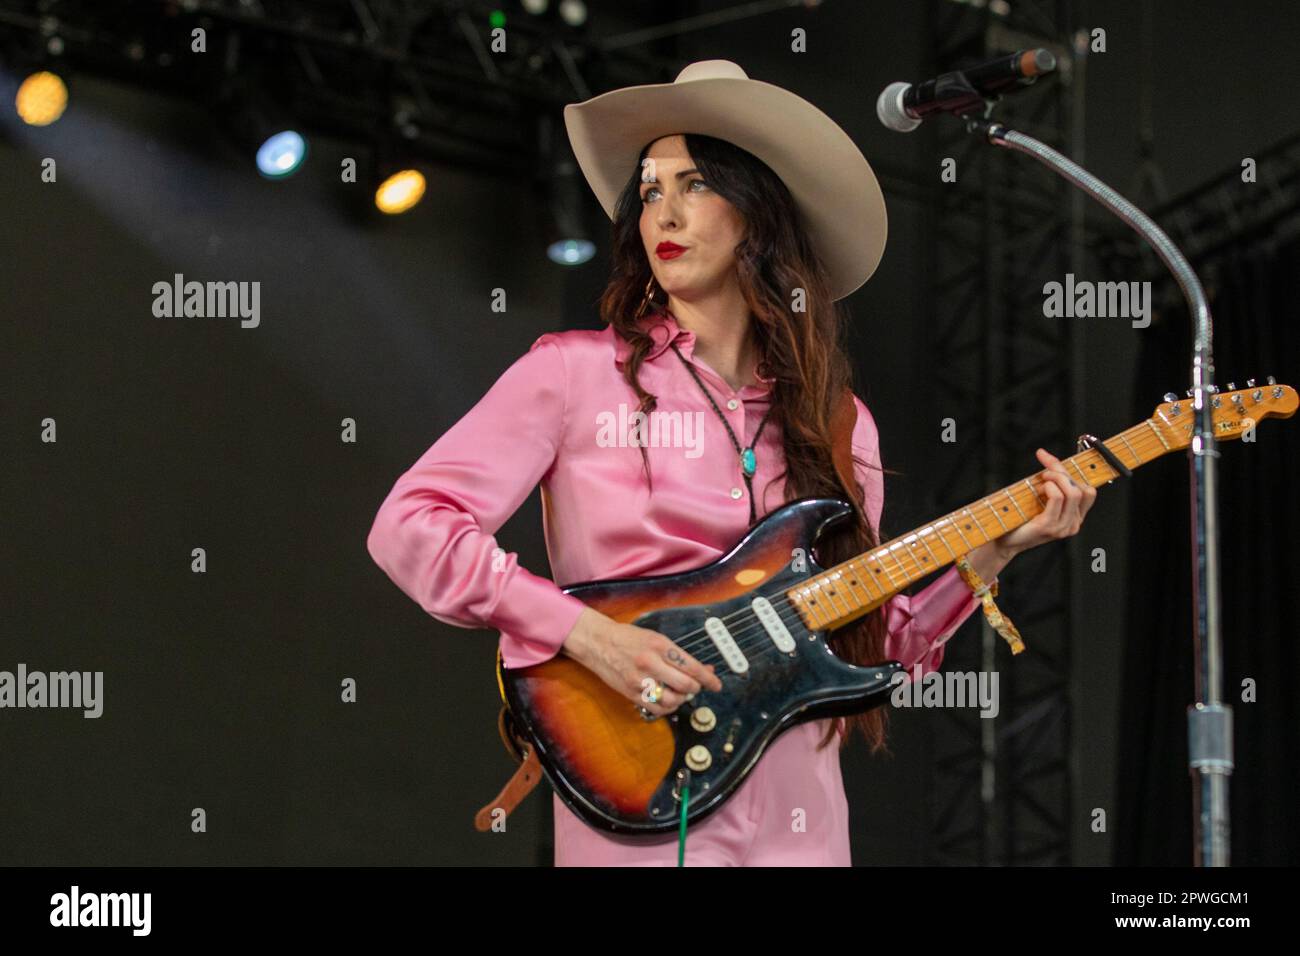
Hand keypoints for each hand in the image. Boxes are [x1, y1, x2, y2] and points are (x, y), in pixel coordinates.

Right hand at [561, 607, 722, 716]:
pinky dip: (667, 708)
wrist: (598, 642)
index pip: (691, 667)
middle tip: (696, 687)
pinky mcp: (631, 693)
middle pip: (685, 686)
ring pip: (672, 701)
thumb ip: (676, 655)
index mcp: (660, 646)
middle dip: (695, 688)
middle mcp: (650, 663)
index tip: (716, 684)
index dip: (708, 679)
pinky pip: (656, 708)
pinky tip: (668, 700)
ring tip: (680, 693)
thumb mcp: (655, 638)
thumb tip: (701, 669)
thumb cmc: (628, 638)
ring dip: (681, 700)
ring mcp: (639, 680)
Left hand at [995, 447, 1097, 558]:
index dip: (1072, 472)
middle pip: (1081, 489)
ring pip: (1073, 492)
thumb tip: (1046, 456)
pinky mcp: (1049, 526)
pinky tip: (1040, 487)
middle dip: (1063, 472)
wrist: (1004, 541)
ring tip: (1042, 479)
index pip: (1088, 492)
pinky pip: (1058, 499)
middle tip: (1045, 469)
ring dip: (1057, 478)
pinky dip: (1050, 487)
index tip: (1051, 461)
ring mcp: (1062, 527)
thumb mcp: (1040, 499)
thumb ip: (1050, 483)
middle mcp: (1073, 524)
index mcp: (1075, 518)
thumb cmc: (1021, 519)